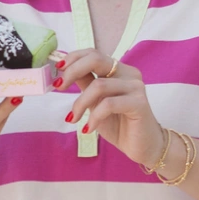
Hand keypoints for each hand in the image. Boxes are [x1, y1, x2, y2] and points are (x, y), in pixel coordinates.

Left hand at [56, 49, 163, 166]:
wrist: (141, 146)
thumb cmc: (118, 124)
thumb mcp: (94, 102)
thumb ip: (84, 83)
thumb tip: (63, 70)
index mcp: (118, 70)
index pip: (93, 53)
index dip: (73, 58)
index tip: (57, 69)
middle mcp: (129, 74)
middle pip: (96, 59)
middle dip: (72, 71)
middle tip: (59, 87)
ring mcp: (136, 87)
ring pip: (99, 85)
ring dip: (80, 104)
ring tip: (74, 118)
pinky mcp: (139, 103)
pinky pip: (109, 104)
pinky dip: (94, 117)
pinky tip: (89, 128)